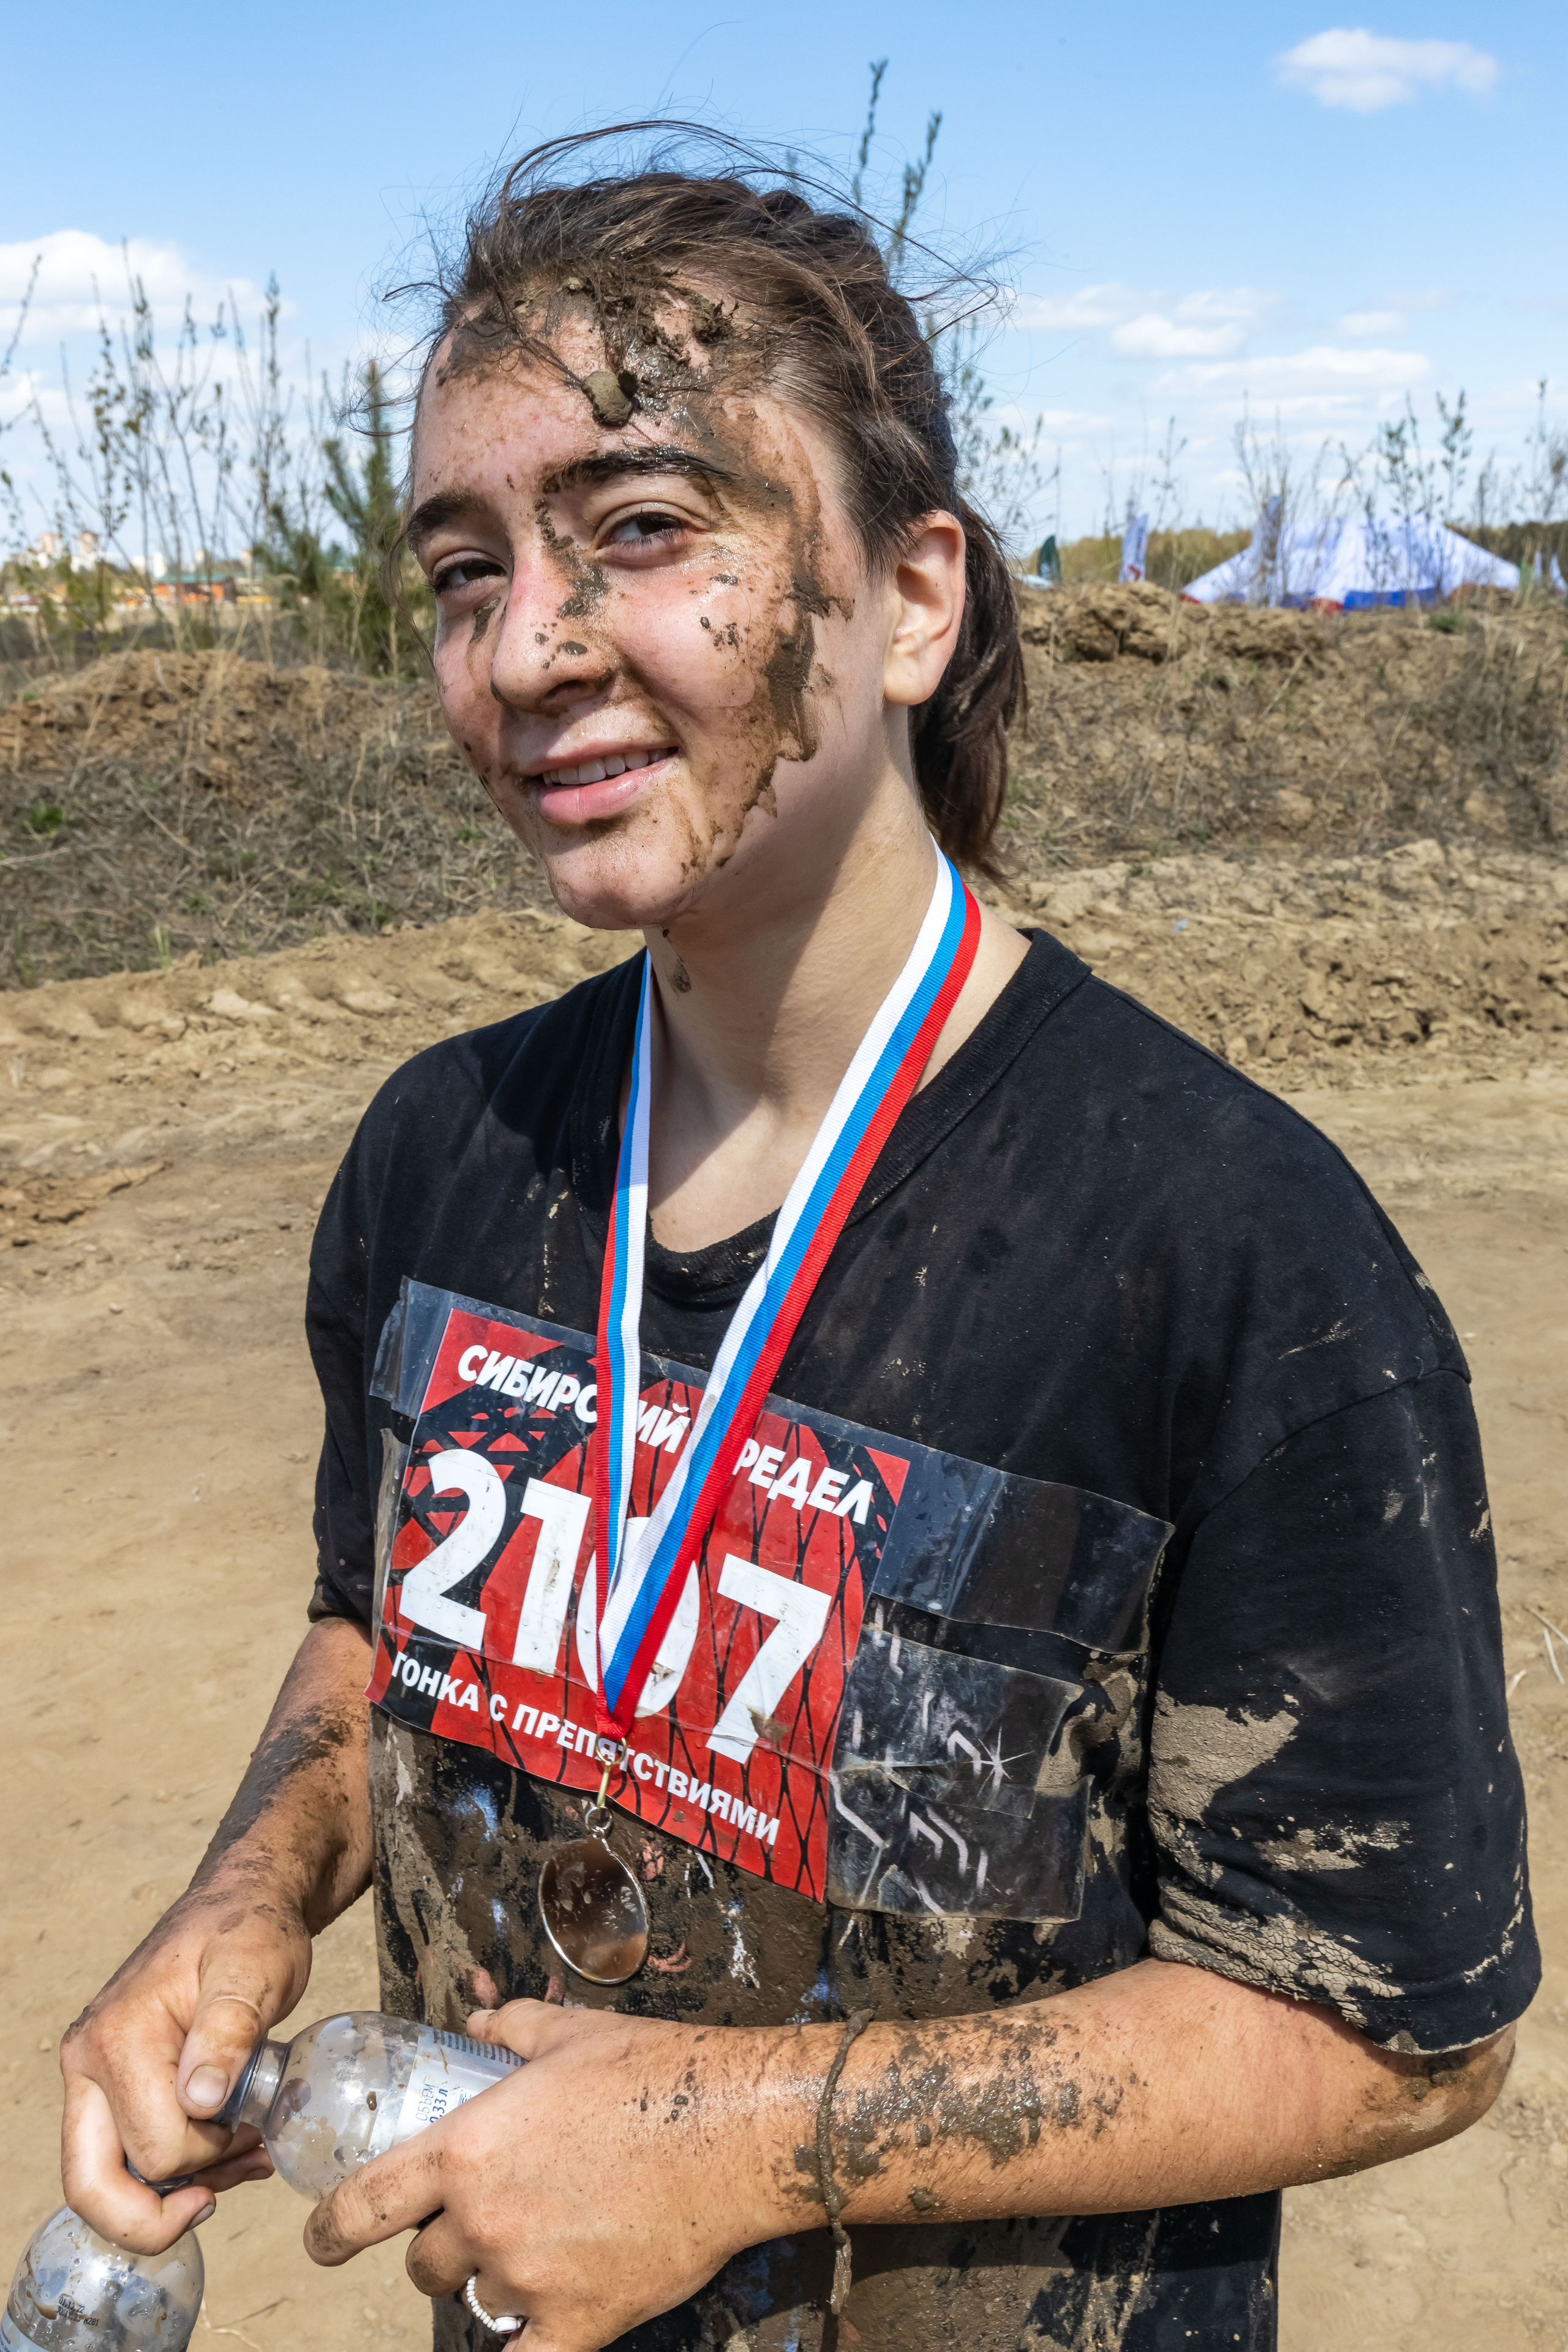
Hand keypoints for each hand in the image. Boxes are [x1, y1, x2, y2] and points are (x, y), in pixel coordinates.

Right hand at [59, 1886, 306, 2250]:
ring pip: (108, 2179)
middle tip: (221, 2193)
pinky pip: (127, 2155)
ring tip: (247, 2153)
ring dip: (176, 2190)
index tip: (254, 2124)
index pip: (154, 2148)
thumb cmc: (251, 1929)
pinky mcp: (114, 2084)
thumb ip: (230, 2031)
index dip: (211, 2154)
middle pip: (92, 2184)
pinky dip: (175, 2172)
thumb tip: (201, 2103)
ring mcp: (95, 2077)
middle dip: (158, 2213)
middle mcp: (88, 2063)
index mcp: (115, 2038)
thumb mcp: (255, 1968)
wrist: (245, 1901)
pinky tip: (232, 2150)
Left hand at [303, 2001, 793, 2351]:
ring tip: (550, 2240)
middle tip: (487, 2218)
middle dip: (443, 2244)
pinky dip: (530, 2342)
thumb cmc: (650, 2072)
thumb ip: (507, 2032)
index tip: (322, 2242)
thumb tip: (476, 2027)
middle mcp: (484, 2221)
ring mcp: (530, 2279)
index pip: (364, 2207)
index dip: (330, 2231)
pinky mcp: (582, 2322)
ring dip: (500, 2278)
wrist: (731, 2129)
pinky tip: (544, 2323)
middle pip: (424, 2262)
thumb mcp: (566, 2035)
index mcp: (465, 2150)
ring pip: (482, 2299)